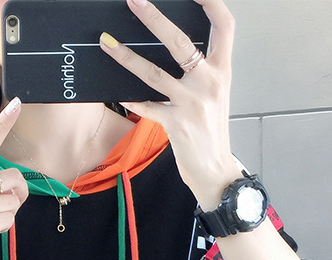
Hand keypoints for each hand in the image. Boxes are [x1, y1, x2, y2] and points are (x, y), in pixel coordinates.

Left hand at [100, 0, 241, 208]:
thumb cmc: (211, 131)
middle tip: (134, 1)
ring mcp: (192, 103)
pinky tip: (117, 92)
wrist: (216, 171)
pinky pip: (147, 107)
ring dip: (127, 58)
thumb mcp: (214, 95)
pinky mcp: (176, 125)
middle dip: (154, 19)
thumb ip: (201, 71)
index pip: (224, 25)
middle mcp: (210, 82)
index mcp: (223, 70)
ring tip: (107, 43)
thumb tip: (178, 49)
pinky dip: (131, 100)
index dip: (210, 2)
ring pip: (154, 74)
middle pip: (180, 41)